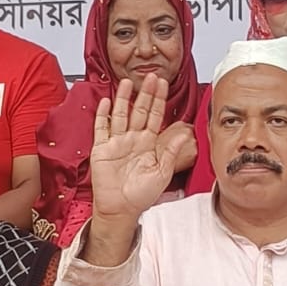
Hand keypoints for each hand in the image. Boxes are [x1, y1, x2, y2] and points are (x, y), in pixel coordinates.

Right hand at [90, 76, 190, 222]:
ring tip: (127, 82)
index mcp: (148, 144)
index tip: (164, 84)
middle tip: (150, 76)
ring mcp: (116, 143)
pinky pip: (101, 128)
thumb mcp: (162, 173)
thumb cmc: (141, 195)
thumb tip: (185, 135)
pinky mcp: (101, 149)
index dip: (159, 100)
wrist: (120, 209)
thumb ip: (171, 152)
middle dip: (145, 94)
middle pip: (139, 111)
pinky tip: (106, 102)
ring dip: (124, 98)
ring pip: (120, 115)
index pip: (155, 116)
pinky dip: (103, 115)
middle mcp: (132, 140)